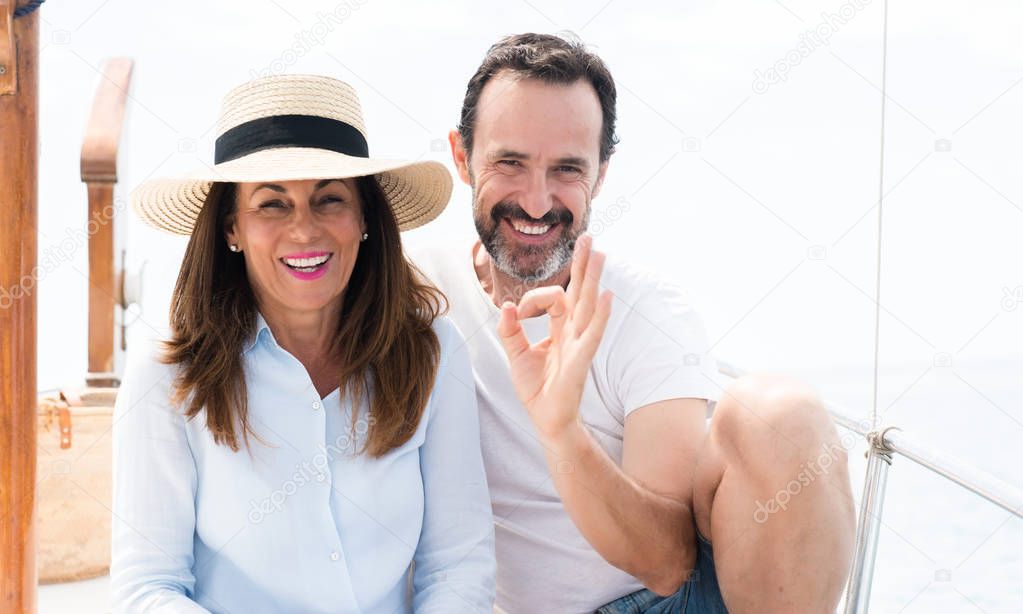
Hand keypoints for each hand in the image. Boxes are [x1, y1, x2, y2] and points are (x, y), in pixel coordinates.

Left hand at [497, 234, 612, 440]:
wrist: (546, 420)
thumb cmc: (537, 390)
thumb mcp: (516, 356)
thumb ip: (510, 330)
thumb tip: (505, 305)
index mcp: (561, 329)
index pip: (553, 298)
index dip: (532, 299)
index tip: (515, 312)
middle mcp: (574, 332)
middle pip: (580, 291)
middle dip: (583, 264)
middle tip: (589, 237)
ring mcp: (580, 344)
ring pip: (587, 305)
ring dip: (593, 279)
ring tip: (599, 254)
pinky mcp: (581, 359)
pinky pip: (591, 333)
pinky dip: (599, 315)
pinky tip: (606, 296)